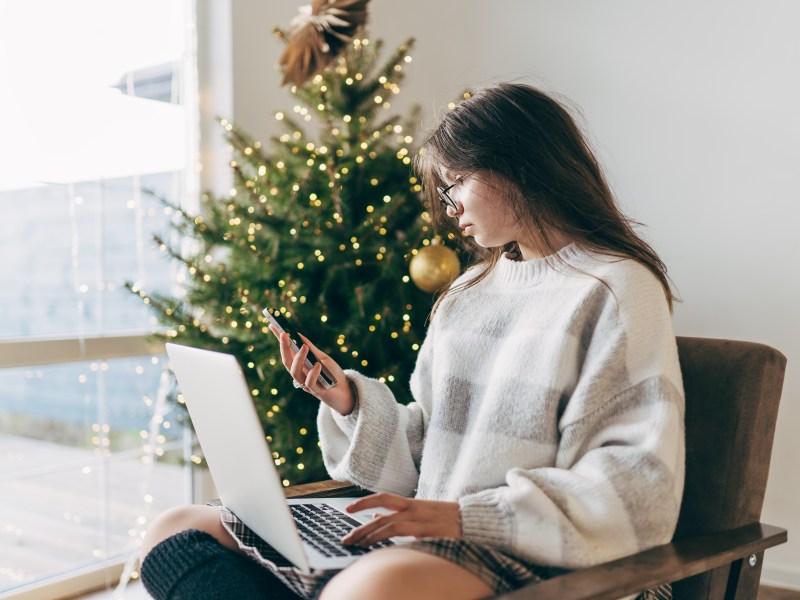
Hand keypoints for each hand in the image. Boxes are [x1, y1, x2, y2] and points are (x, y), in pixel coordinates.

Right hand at [269, 325, 354, 415]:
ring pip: (295, 372)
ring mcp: (306, 384)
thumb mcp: (322, 358)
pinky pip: (310, 383)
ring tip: (304, 347)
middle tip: (284, 334)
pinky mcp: (317, 391)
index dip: (279, 340)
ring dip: (298, 358)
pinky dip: (313, 373)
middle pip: (287, 361)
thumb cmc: (332, 374)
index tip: (272, 325)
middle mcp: (300, 374)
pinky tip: (317, 365)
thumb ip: (311, 349)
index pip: (287, 352)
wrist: (346, 392)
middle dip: (284, 347)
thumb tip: (298, 334)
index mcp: (300, 366)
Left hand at [341, 493, 461, 546]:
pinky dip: (386, 538)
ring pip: (388, 523)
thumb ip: (399, 515)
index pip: (383, 498)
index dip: (364, 502)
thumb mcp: (423, 514)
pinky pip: (401, 533)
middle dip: (361, 525)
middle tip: (346, 537)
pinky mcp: (427, 530)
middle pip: (381, 510)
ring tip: (356, 544)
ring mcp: (421, 518)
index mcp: (413, 503)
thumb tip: (375, 518)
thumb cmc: (450, 520)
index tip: (348, 509)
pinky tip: (376, 546)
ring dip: (369, 534)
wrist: (475, 521)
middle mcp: (414, 508)